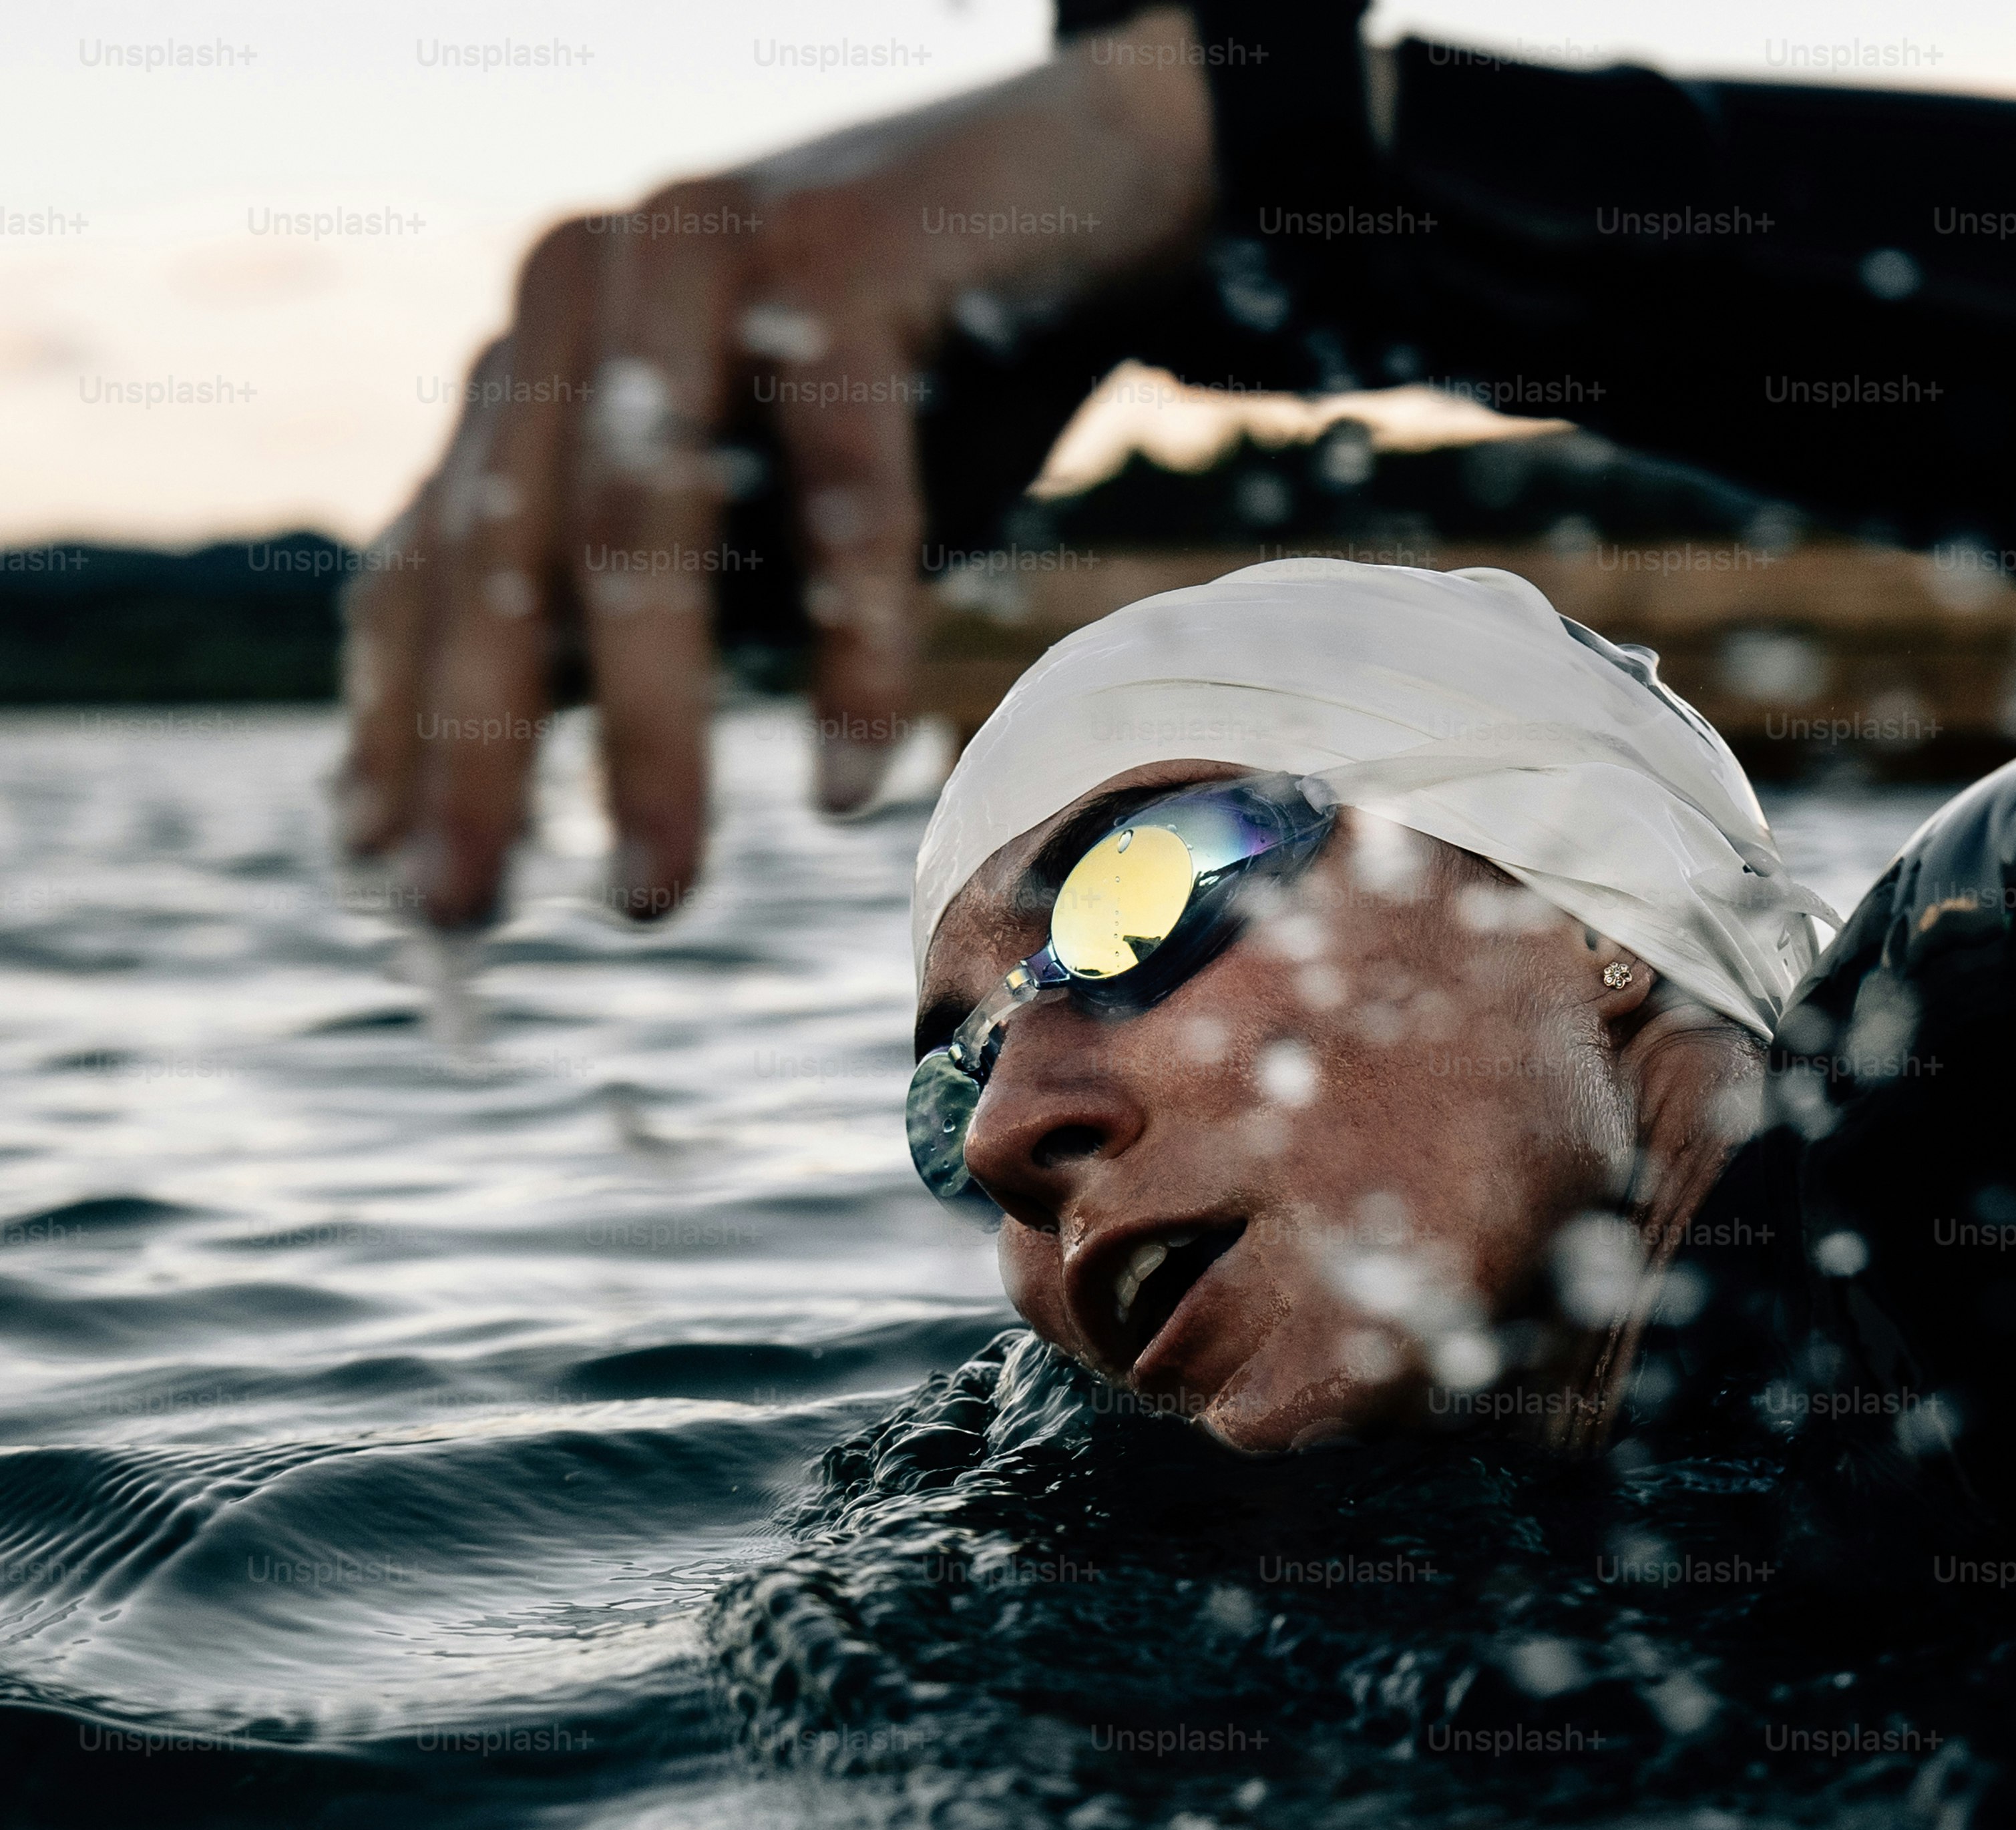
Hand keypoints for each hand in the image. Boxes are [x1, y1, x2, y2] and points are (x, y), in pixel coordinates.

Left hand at [339, 8, 1215, 928]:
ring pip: (644, 526)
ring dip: (645, 733)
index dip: (396, 725)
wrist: (1098, 191)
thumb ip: (648, 605)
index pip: (431, 563)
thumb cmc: (928, 379)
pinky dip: (847, 646)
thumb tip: (513, 784)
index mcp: (543, 357)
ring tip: (651, 893)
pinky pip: (841, 485)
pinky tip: (850, 779)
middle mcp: (584, 290)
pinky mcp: (840, 249)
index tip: (385, 889)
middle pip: (505, 558)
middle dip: (476, 755)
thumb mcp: (761, 507)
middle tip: (469, 920)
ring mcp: (700, 254)